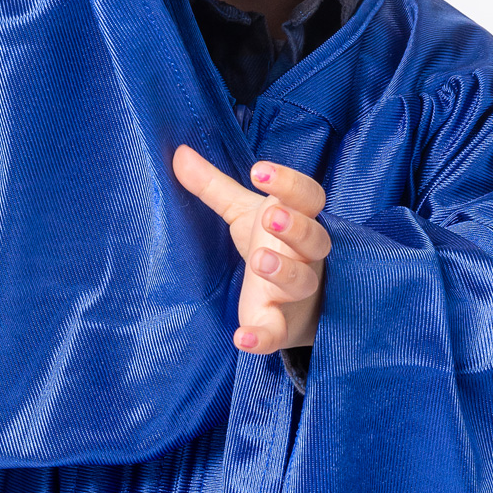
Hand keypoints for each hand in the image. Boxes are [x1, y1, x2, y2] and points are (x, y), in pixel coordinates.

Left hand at [173, 145, 328, 353]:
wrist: (296, 301)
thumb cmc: (272, 242)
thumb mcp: (243, 213)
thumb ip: (213, 186)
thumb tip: (179, 153)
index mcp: (301, 218)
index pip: (307, 194)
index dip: (287, 181)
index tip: (257, 170)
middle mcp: (307, 253)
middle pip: (314, 236)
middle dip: (295, 226)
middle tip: (270, 216)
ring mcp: (299, 288)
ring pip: (302, 280)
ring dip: (284, 271)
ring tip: (259, 260)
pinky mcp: (283, 324)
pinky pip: (277, 332)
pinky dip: (262, 338)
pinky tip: (241, 339)